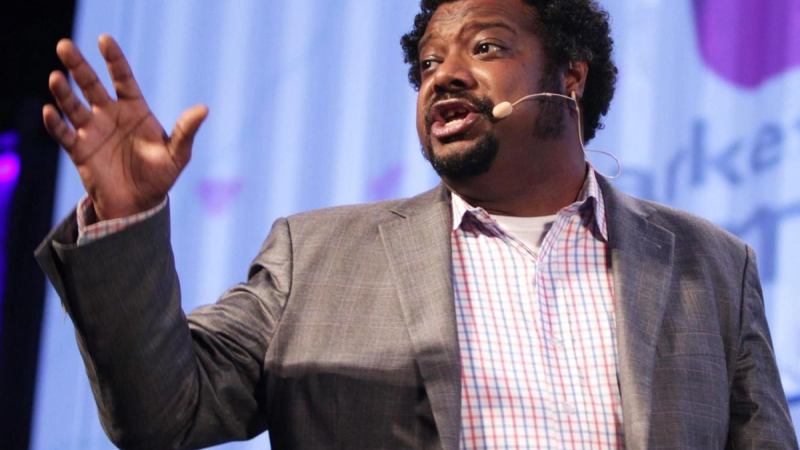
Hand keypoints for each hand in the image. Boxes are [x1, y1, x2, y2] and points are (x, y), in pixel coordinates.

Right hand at [42, 34, 207, 220]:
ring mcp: (92, 130)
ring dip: (63, 92)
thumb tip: (204, 109)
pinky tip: (49, 112)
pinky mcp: (79, 149)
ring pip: (73, 105)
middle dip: (78, 65)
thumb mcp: (177, 154)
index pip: (122, 78)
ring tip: (56, 77)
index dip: (114, 59)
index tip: (104, 40)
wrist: (139, 205)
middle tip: (64, 45)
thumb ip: (186, 131)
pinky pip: (63, 133)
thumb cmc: (160, 176)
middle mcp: (110, 115)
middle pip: (91, 84)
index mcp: (134, 110)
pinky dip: (55, 123)